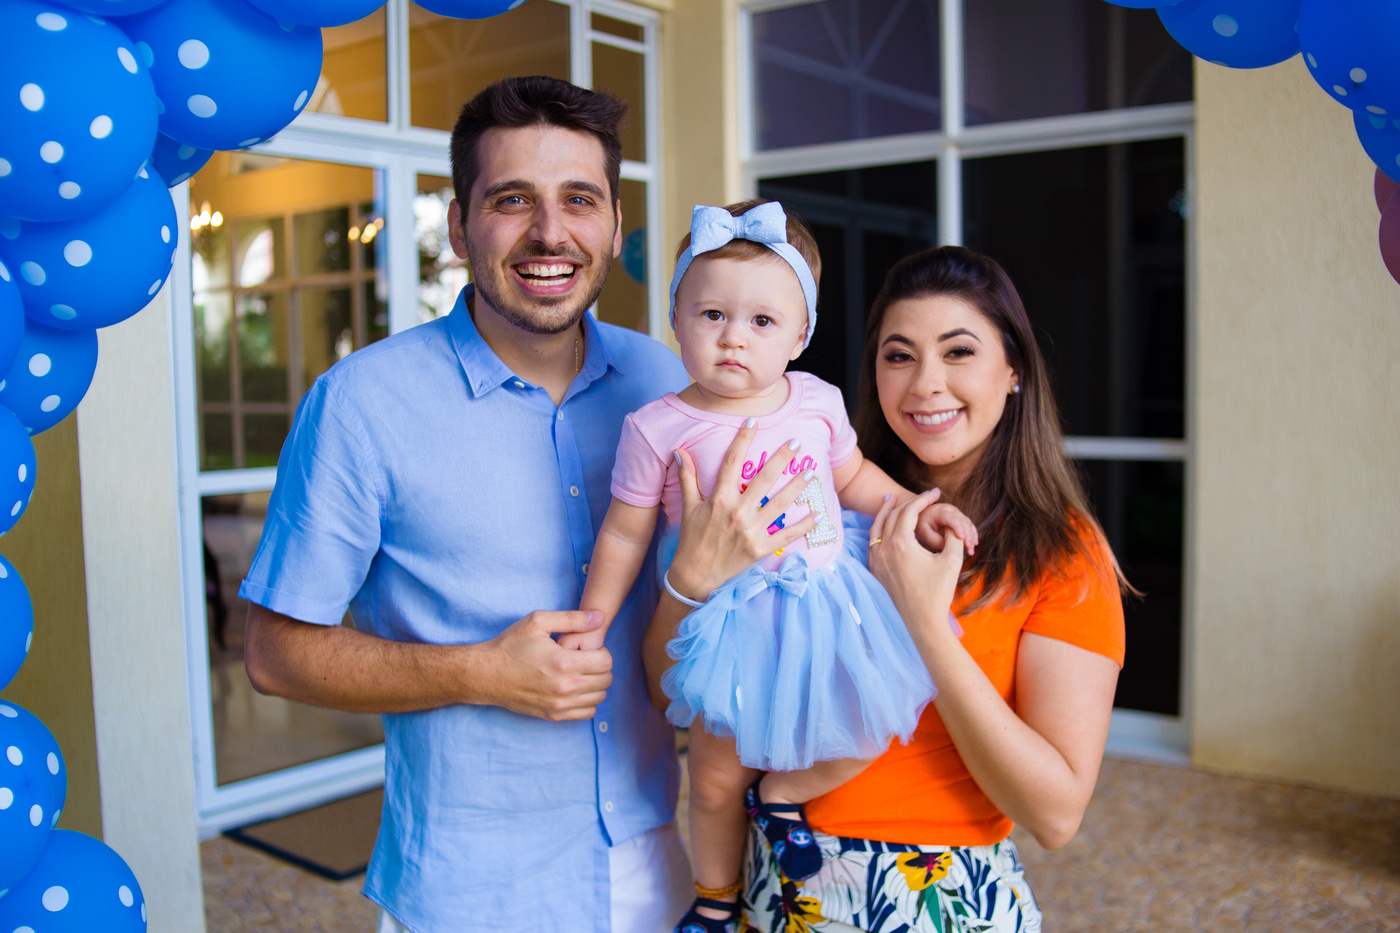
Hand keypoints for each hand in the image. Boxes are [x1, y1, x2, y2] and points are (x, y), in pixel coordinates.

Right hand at [479, 610, 612, 719]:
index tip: (586, 648)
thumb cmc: (510, 646)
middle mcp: (565, 687)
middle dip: (600, 666)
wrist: (486, 674)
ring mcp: (560, 705)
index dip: (600, 651)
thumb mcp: (538, 622)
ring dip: (595, 684)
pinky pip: (587, 713)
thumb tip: (600, 617)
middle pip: (606, 680)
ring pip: (600, 697)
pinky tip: (574, 688)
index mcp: (564, 663)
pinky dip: (587, 700)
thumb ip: (572, 618)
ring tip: (579, 673)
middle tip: (584, 659)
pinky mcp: (554, 716)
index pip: (606, 661)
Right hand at [664, 422, 817, 601]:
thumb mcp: (688, 506)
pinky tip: (817, 515)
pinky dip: (803, 527)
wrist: (695, 576)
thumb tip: (680, 450)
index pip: (732, 461)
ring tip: (811, 472)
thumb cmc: (691, 539)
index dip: (743, 438)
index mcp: (719, 498)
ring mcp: (751, 531)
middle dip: (782, 458)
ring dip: (797, 486)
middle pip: (764, 478)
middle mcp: (737, 512)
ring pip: (780, 504)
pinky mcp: (760, 549)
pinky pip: (786, 535)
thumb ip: (687, 477)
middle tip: (796, 442)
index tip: (754, 420)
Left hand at [869, 491, 964, 635]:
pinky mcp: (875, 571)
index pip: (909, 511)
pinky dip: (878, 530)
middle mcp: (884, 549)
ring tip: (890, 500)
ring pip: (877, 528)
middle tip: (921, 497)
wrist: (921, 623)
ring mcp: (876, 560)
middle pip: (893, 516)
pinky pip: (873, 543)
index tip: (935, 493)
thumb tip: (951, 522)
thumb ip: (953, 536)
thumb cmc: (938, 593)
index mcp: (901, 544)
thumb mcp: (951, 561)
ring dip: (885, 512)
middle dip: (908, 503)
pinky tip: (884, 527)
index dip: (923, 499)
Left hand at [914, 497, 979, 554]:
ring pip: (967, 523)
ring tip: (971, 551)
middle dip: (967, 535)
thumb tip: (949, 547)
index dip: (957, 527)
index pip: (951, 518)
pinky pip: (969, 526)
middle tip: (969, 549)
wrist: (921, 518)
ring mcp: (956, 513)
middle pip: (962, 521)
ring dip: (971, 537)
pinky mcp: (960, 518)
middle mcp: (949, 509)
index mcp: (938, 511)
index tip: (962, 538)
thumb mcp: (923, 533)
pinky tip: (974, 545)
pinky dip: (972, 535)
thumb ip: (935, 540)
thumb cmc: (921, 526)